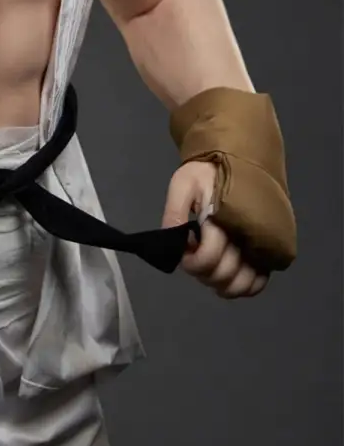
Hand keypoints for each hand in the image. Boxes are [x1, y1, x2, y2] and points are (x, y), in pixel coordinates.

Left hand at [161, 161, 268, 299]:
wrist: (241, 159)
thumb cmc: (208, 172)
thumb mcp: (183, 184)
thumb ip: (175, 213)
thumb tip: (173, 242)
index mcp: (222, 217)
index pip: (208, 258)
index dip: (192, 262)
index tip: (184, 250)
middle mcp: (246, 234)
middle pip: (224, 274)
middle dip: (204, 273)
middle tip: (195, 258)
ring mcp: (262, 244)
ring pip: (244, 283)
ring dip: (222, 283)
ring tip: (211, 268)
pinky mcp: (272, 248)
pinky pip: (261, 280)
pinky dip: (244, 285)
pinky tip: (229, 275)